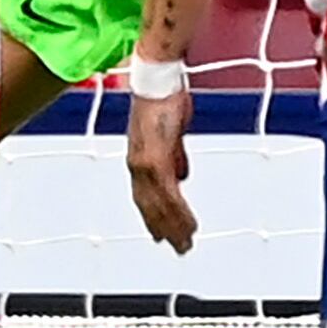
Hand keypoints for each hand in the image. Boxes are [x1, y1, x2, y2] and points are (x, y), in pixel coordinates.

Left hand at [126, 83, 198, 250]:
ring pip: (160, 207)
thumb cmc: (164, 98)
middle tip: (179, 247)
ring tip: (186, 243)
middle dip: (164, 229)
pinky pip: (171, 196)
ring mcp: (146, 164)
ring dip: (174, 227)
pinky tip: (189, 224)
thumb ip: (175, 154)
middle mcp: (137, 165)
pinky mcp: (157, 160)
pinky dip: (180, 213)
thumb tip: (181, 172)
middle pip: (150, 207)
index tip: (161, 233)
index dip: (153, 216)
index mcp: (138, 157)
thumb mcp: (170, 131)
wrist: (157, 80)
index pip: (144, 196)